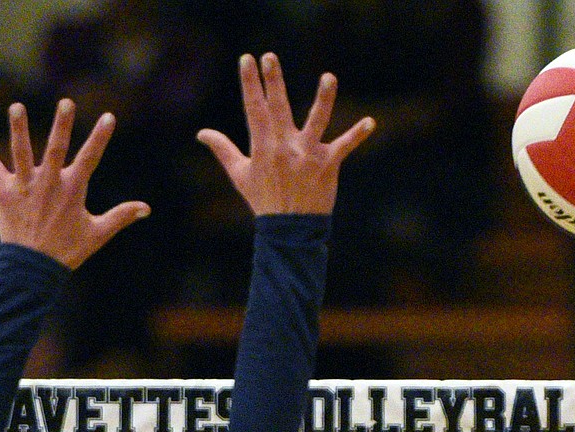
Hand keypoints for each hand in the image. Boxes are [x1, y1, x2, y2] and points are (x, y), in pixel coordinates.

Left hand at [0, 100, 150, 269]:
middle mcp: (48, 183)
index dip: (100, 137)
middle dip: (62, 125)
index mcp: (72, 190)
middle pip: (55, 148)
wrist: (34, 270)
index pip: (90, 158)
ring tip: (16, 107)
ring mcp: (25, 186)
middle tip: (66, 103)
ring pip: (21, 152)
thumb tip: (146, 208)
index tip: (108, 117)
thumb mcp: (98, 234)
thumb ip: (121, 216)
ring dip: (18, 129)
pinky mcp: (4, 192)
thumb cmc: (68, 251)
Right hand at [197, 52, 374, 215]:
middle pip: (279, 108)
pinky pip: (345, 147)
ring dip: (324, 99)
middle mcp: (285, 147)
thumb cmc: (264, 201)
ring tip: (329, 77)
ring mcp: (308, 155)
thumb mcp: (240, 174)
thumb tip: (202, 133)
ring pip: (317, 121)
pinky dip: (358, 135)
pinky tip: (371, 122)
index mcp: (263, 147)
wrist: (289, 231)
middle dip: (274, 82)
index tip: (247, 60)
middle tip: (270, 57)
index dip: (250, 84)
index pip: (254, 109)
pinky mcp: (328, 165)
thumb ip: (223, 149)